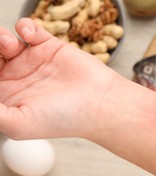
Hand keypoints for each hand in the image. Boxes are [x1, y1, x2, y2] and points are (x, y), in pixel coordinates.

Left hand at [0, 18, 119, 139]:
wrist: (100, 104)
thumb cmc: (64, 119)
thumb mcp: (18, 124)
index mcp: (5, 97)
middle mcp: (15, 78)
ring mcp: (32, 61)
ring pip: (2, 40)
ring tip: (11, 45)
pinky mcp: (49, 46)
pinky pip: (28, 29)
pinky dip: (24, 27)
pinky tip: (29, 35)